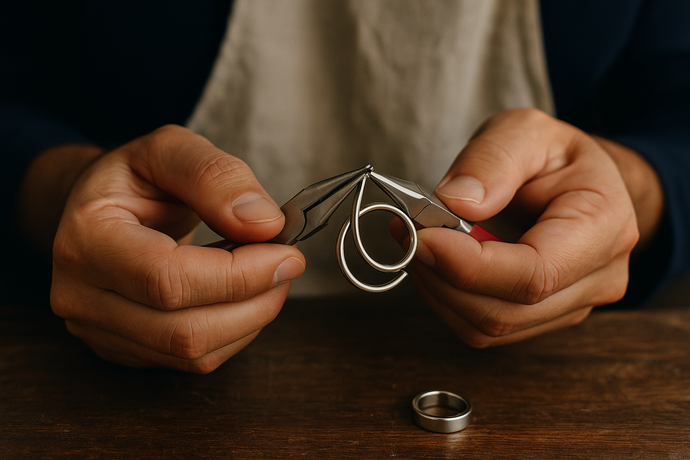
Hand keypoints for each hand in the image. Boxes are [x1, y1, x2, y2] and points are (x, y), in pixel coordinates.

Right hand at [50, 125, 304, 371]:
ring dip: (251, 317)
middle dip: (255, 301)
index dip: (239, 275)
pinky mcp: (125, 350)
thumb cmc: (136, 178)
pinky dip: (235, 329)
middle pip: (185, 331)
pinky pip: (194, 360)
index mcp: (87, 239)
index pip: (168, 279)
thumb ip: (215, 176)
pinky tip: (241, 294)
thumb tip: (264, 224)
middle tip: (287, 264)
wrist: (101, 209)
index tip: (288, 253)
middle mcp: (82, 296)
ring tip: (266, 274)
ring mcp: (100, 331)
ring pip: (196, 353)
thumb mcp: (170, 149)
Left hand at [408, 108, 652, 346]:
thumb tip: (457, 204)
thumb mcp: (525, 131)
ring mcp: (571, 306)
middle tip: (408, 234)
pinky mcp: (541, 318)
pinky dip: (448, 299)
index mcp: (603, 227)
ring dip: (439, 290)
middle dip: (443, 277)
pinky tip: (436, 263)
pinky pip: (484, 328)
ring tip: (418, 244)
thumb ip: (493, 160)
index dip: (469, 266)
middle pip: (504, 312)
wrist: (580, 183)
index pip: (534, 274)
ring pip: (488, 328)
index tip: (421, 238)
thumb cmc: (554, 157)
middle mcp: (597, 279)